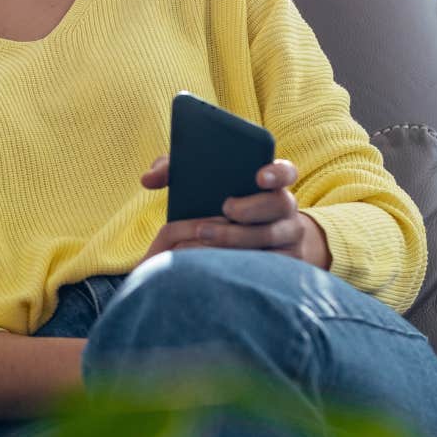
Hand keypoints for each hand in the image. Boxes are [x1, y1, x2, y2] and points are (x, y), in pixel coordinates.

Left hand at [139, 156, 329, 268]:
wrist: (249, 243)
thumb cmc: (220, 206)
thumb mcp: (202, 186)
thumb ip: (175, 171)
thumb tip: (148, 179)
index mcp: (270, 184)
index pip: (285, 171)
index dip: (276, 172)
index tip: (258, 175)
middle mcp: (285, 209)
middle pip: (281, 204)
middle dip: (254, 206)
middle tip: (226, 207)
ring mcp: (288, 237)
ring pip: (273, 236)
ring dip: (240, 236)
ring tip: (205, 234)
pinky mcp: (285, 264)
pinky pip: (271, 265)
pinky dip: (247, 263)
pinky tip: (221, 261)